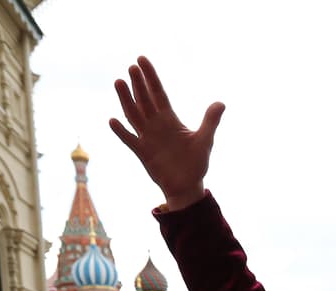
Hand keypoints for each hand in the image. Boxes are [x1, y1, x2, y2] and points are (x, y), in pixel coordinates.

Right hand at [110, 56, 224, 210]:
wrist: (188, 186)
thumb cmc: (196, 163)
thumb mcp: (205, 140)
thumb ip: (210, 121)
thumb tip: (221, 103)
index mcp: (170, 120)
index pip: (158, 93)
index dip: (151, 77)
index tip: (141, 60)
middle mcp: (156, 126)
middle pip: (144, 100)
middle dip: (138, 84)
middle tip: (132, 67)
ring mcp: (147, 138)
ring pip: (134, 115)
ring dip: (126, 100)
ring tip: (119, 82)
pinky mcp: (143, 153)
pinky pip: (130, 140)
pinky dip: (122, 132)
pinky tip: (113, 121)